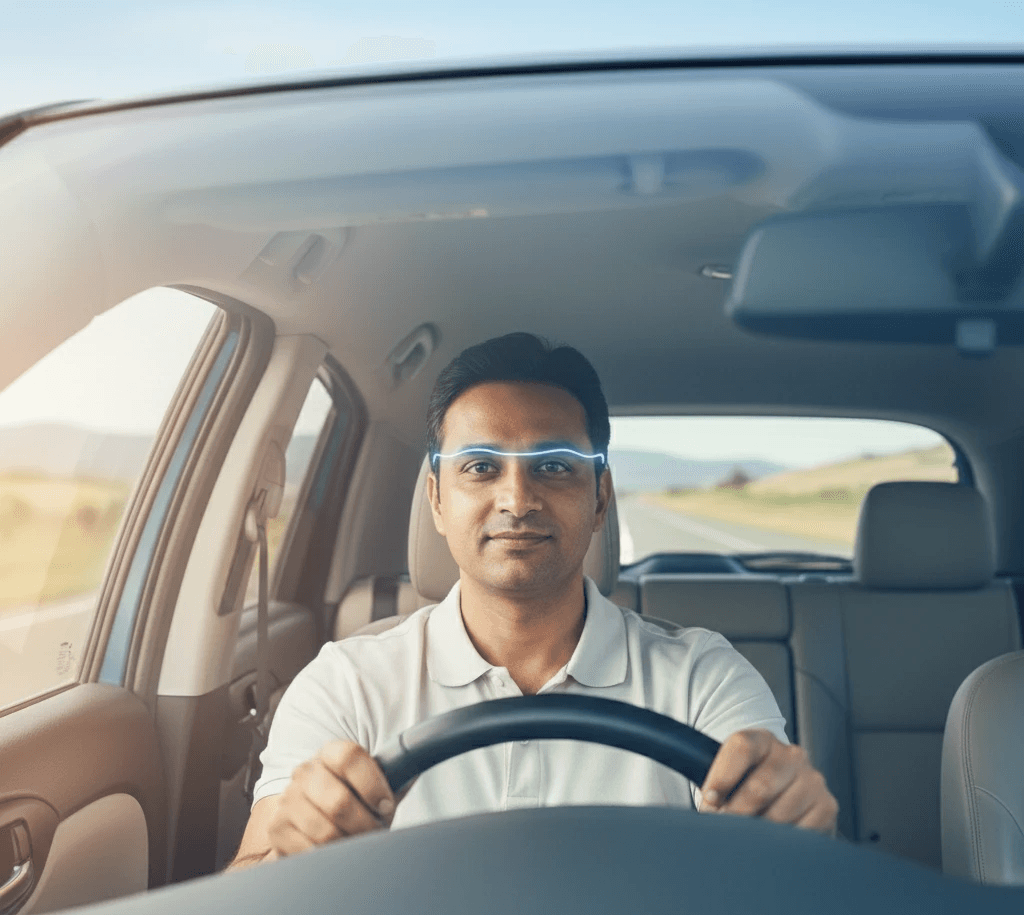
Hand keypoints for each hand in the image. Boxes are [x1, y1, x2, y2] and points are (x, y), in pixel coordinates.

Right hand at [267, 740, 411, 856]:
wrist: (315, 816)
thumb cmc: (354, 796)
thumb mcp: (375, 780)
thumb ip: (396, 770)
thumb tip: (421, 756)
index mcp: (329, 752)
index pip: (349, 757)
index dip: (372, 784)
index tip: (386, 806)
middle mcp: (305, 772)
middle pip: (338, 801)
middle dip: (364, 824)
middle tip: (375, 831)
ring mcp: (287, 799)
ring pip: (325, 831)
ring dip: (349, 843)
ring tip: (358, 842)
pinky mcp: (277, 828)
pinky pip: (308, 851)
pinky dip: (329, 857)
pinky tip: (337, 851)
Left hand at [699, 729, 837, 835]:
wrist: (782, 795)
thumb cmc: (748, 784)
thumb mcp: (731, 773)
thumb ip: (718, 783)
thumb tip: (710, 804)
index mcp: (762, 739)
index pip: (742, 748)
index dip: (722, 777)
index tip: (710, 800)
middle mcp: (791, 755)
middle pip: (761, 786)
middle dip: (737, 813)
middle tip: (725, 827)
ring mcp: (812, 779)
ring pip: (779, 815)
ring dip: (758, 832)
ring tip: (747, 836)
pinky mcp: (827, 806)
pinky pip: (800, 832)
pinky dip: (781, 841)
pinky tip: (772, 840)